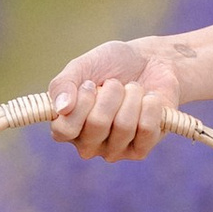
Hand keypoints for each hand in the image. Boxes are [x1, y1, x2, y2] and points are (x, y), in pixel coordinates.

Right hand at [49, 35, 185, 160]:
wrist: (152, 60)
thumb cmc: (112, 64)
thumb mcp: (82, 66)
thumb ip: (62, 84)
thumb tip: (61, 108)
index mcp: (67, 125)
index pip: (64, 130)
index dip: (80, 104)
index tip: (90, 84)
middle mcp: (87, 143)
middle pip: (96, 125)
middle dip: (111, 94)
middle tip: (115, 83)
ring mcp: (114, 150)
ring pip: (124, 126)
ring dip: (132, 96)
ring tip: (133, 88)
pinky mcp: (140, 151)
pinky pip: (146, 129)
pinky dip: (150, 105)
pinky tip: (149, 99)